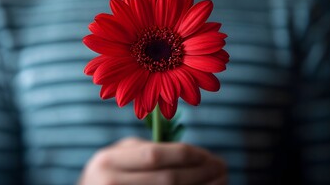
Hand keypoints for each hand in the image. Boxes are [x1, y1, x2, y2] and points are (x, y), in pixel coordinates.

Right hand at [78, 137, 227, 184]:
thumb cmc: (107, 176)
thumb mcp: (116, 157)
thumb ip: (144, 150)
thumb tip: (192, 153)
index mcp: (107, 162)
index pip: (154, 155)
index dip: (185, 154)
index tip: (207, 154)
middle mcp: (110, 184)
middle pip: (168, 180)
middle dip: (201, 172)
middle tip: (222, 167)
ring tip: (221, 181)